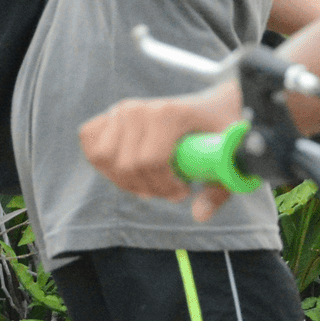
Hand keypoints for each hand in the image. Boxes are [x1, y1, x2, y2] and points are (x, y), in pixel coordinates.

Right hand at [80, 85, 240, 220]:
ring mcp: (121, 110)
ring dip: (124, 179)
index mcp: (167, 113)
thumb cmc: (222, 130)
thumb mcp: (230, 156)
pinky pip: (89, 141)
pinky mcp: (110, 115)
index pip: (150, 161)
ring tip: (149, 181)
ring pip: (103, 157)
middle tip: (170, 190)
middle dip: (149, 187)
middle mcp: (139, 109)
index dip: (164, 185)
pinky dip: (102, 161)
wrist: (212, 105)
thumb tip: (199, 215)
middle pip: (127, 165)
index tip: (184, 190)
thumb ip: (219, 189)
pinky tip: (125, 169)